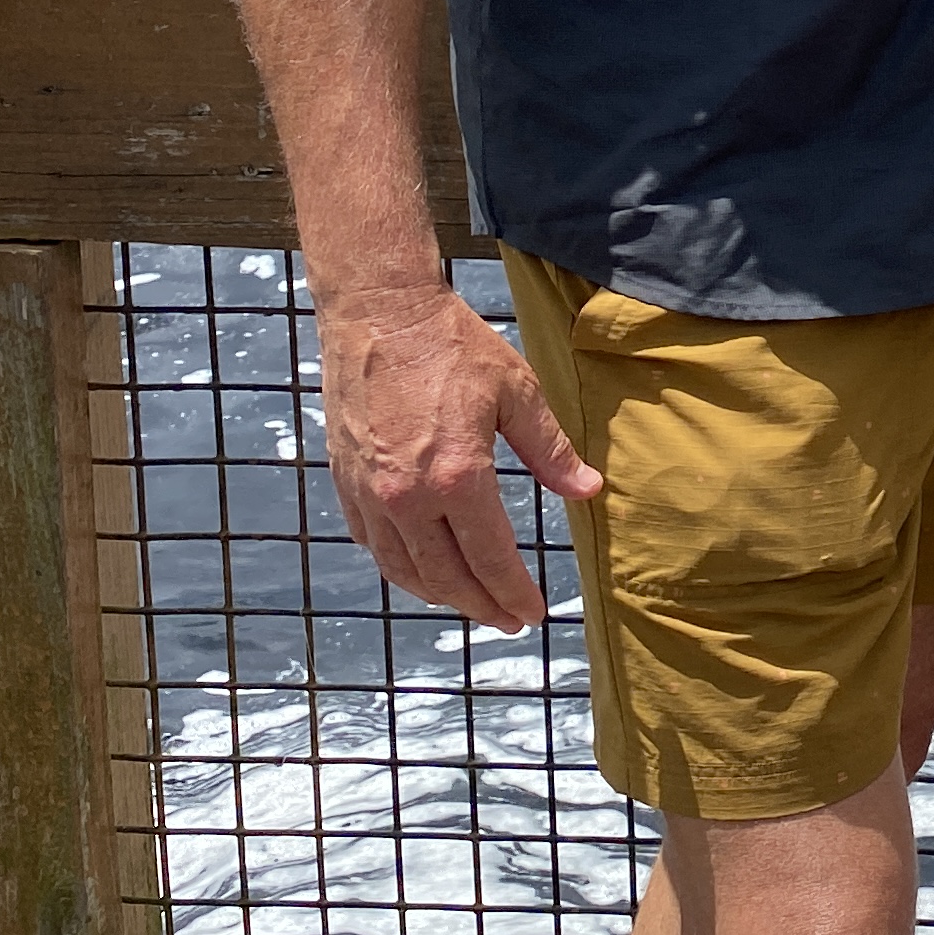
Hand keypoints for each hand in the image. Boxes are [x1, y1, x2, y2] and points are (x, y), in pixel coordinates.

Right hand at [314, 278, 603, 631]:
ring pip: (403, 569)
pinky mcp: (346, 482)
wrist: (379, 313)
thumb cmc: (451, 346)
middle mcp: (407, 496)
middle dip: (481, 606)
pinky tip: (421, 569)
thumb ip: (550, 450)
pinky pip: (372, 544)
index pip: (490, 559)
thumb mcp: (517, 392)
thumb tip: (587, 490)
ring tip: (471, 604)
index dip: (513, 592)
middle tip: (509, 621)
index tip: (533, 613)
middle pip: (446, 577)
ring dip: (439, 595)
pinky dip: (399, 567)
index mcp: (457, 476)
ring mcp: (370, 493)